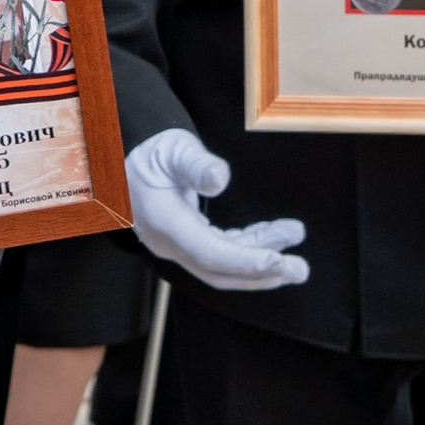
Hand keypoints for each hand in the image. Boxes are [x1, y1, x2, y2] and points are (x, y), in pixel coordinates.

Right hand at [126, 129, 307, 291]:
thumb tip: (219, 178)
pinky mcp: (186, 242)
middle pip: (219, 271)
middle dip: (261, 273)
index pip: (210, 253)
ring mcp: (176, 246)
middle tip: (299, 269)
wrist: (125, 159)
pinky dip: (248, 251)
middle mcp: (169, 242)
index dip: (245, 261)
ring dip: (261, 263)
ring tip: (295, 257)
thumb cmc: (150, 152)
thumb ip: (196, 164)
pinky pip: (220, 255)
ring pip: (223, 267)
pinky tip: (272, 240)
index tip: (278, 260)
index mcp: (165, 222)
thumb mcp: (172, 150)